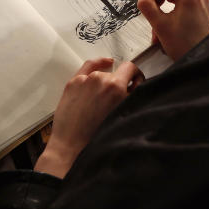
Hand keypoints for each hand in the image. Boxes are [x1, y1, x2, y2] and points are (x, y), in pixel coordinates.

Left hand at [34, 58, 142, 178]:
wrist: (71, 144)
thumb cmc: (95, 136)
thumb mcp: (121, 115)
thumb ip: (130, 97)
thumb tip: (134, 87)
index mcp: (115, 86)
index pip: (131, 68)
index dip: (136, 75)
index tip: (135, 82)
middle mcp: (100, 78)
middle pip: (117, 73)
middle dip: (120, 84)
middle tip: (118, 99)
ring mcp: (84, 79)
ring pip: (102, 73)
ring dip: (106, 81)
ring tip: (104, 97)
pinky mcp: (73, 82)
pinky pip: (88, 67)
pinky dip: (97, 64)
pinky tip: (104, 64)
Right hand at [132, 0, 208, 61]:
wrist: (202, 60)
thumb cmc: (187, 46)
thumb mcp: (160, 25)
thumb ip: (147, 5)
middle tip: (141, 2)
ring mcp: (198, 2)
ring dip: (159, 4)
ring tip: (152, 20)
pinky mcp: (197, 10)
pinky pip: (178, 3)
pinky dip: (167, 10)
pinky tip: (160, 24)